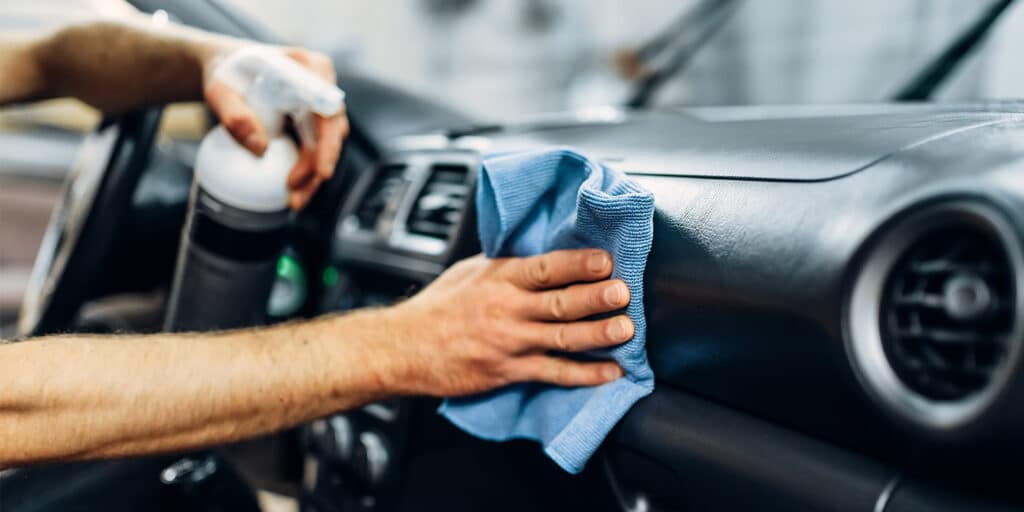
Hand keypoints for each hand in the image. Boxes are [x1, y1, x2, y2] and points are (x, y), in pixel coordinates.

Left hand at [202, 47, 349, 209]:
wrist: (227, 67)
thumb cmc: (224, 73)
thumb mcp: (219, 91)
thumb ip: (234, 115)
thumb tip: (259, 148)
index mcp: (307, 66)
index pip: (327, 107)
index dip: (328, 142)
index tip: (322, 171)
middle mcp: (322, 83)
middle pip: (332, 130)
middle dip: (318, 166)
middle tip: (296, 195)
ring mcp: (320, 102)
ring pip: (327, 144)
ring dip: (313, 174)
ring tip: (293, 200)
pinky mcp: (313, 120)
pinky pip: (315, 148)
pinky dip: (306, 170)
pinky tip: (293, 191)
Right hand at [379, 249, 633, 396]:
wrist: (402, 347)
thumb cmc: (437, 307)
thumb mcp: (469, 272)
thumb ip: (507, 265)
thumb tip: (544, 254)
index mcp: (499, 277)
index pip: (545, 267)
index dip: (578, 263)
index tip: (606, 259)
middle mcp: (506, 308)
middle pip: (560, 302)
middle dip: (596, 297)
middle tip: (623, 293)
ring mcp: (508, 342)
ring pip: (562, 338)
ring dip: (597, 334)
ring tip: (626, 330)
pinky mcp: (507, 371)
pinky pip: (552, 373)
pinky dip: (584, 375)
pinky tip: (608, 373)